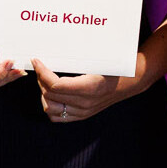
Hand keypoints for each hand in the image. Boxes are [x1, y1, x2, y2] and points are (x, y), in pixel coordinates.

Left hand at [31, 58, 149, 121]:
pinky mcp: (81, 116)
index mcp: (88, 87)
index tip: (36, 61)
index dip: (42, 72)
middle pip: (50, 95)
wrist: (130, 82)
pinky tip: (51, 94)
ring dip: (43, 93)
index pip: (54, 85)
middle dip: (40, 79)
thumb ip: (77, 58)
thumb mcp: (98, 59)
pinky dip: (50, 105)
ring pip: (50, 108)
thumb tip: (56, 50)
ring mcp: (82, 112)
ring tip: (44, 80)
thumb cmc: (114, 67)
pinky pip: (57, 117)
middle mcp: (84, 103)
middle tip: (40, 67)